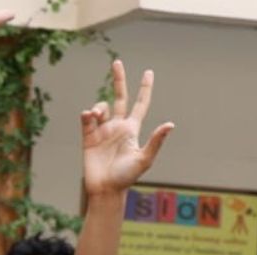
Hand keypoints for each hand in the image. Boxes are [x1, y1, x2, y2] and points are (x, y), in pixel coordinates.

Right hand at [80, 60, 173, 197]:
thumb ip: (156, 141)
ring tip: (95, 115)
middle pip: (120, 97)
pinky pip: (87, 119)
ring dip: (99, 106)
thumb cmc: (126, 178)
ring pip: (101, 107)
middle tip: (117, 62)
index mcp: (132, 130)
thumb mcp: (144, 159)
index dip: (145, 89)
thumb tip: (170, 124)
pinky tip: (89, 117)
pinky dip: (88, 114)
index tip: (149, 72)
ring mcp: (102, 131)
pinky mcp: (88, 137)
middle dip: (119, 79)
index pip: (140, 104)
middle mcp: (117, 127)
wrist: (104, 189)